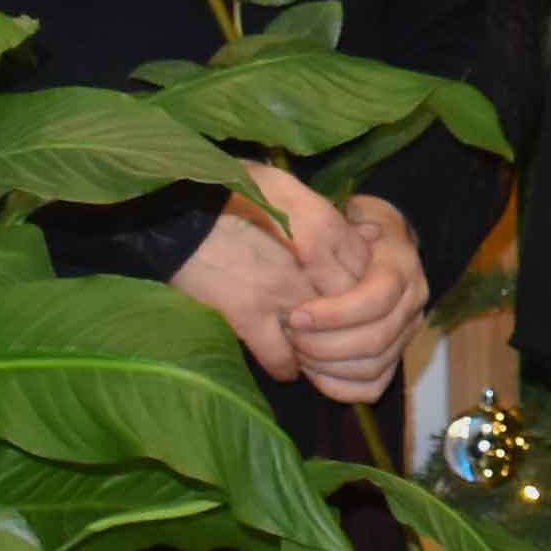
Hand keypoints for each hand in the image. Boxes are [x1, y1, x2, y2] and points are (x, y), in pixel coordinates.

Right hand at [172, 163, 360, 382]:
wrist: (173, 208)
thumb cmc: (228, 189)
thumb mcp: (287, 186)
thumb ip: (333, 214)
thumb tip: (376, 233)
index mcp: (322, 224)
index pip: (367, 267)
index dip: (361, 283)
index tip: (349, 290)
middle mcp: (309, 260)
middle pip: (349, 304)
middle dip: (347, 318)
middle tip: (336, 325)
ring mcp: (281, 290)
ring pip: (323, 336)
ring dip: (319, 346)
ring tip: (311, 346)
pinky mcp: (247, 315)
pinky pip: (282, 357)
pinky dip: (286, 364)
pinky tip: (284, 361)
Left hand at [279, 190, 428, 403]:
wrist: (376, 245)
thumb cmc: (348, 234)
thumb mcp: (341, 225)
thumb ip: (329, 242)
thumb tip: (306, 254)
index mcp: (401, 270)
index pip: (376, 301)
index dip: (333, 315)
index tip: (295, 315)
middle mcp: (413, 305)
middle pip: (376, 340)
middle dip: (324, 345)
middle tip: (290, 337)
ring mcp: (407, 334)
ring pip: (374, 368)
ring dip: (328, 367)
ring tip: (297, 352)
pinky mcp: (395, 357)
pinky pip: (373, 387)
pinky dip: (339, 388)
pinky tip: (314, 373)